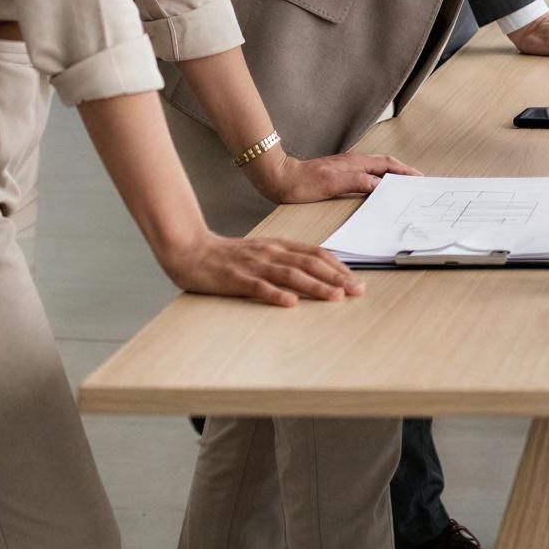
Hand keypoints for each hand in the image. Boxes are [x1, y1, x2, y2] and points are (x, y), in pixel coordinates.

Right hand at [160, 229, 363, 307]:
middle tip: (357, 290)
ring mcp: (254, 265)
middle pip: (309, 263)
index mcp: (279, 245)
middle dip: (336, 277)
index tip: (356, 278)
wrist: (191, 250)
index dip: (338, 266)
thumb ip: (285, 259)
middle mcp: (271, 252)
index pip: (315, 253)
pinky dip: (276, 295)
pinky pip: (259, 287)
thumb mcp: (262, 251)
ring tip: (335, 297)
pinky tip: (291, 303)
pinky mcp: (236, 279)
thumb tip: (314, 271)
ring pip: (291, 275)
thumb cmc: (229, 256)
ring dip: (316, 286)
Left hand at [254, 148, 419, 204]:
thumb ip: (359, 181)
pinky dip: (376, 180)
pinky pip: (365, 176)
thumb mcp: (332, 184)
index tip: (419, 177)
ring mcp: (346, 168)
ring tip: (401, 185)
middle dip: (402, 171)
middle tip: (416, 181)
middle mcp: (353, 163)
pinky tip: (375, 189)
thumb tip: (382, 184)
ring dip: (390, 175)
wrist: (279, 178)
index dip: (404, 171)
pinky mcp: (338, 175)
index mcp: (356, 163)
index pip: (387, 165)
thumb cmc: (302, 183)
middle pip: (384, 165)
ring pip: (375, 170)